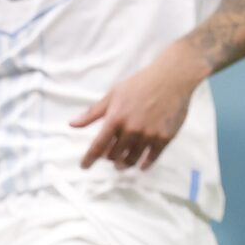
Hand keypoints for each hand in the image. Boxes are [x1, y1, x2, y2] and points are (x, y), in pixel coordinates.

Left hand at [72, 40, 211, 169]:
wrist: (172, 78)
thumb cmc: (140, 83)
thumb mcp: (113, 94)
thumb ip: (93, 112)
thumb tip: (72, 124)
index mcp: (115, 118)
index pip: (97, 146)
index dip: (89, 159)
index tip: (84, 166)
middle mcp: (131, 130)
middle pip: (114, 156)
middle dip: (109, 159)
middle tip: (110, 158)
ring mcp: (148, 135)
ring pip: (132, 159)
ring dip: (124, 164)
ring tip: (122, 164)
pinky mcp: (164, 138)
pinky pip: (151, 158)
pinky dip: (144, 164)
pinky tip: (141, 165)